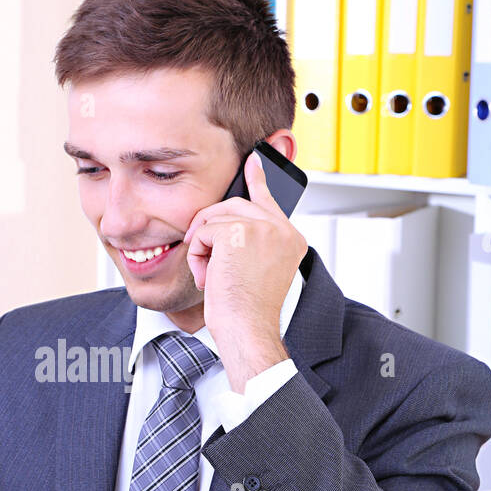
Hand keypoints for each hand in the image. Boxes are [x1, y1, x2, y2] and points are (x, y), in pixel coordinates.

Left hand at [183, 150, 306, 390]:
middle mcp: (282, 230)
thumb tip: (224, 225)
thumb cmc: (249, 311)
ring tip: (212, 275)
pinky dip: (198, 256)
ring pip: (216, 219)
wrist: (247, 329)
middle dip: (210, 224)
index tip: (253, 161)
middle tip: (199, 247)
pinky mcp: (239, 231)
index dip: (258, 180)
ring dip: (204, 248)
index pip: (270, 201)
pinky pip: (204, 232)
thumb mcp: (256, 272)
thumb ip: (251, 244)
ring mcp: (263, 228)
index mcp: (291, 240)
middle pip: (235, 205)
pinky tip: (210, 276)